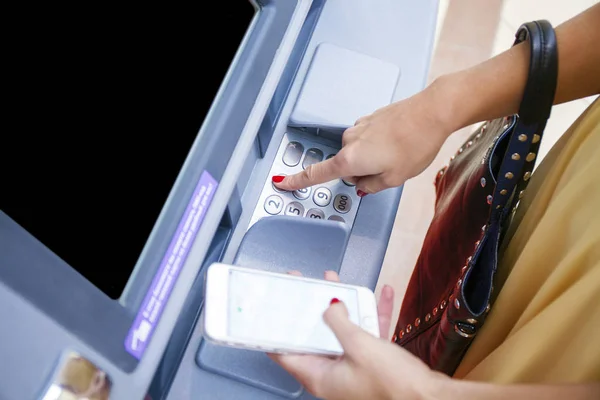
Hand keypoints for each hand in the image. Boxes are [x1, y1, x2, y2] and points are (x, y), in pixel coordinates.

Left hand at [269, 271, 443, 399]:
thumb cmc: (394, 386)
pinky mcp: (372, 364)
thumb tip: (330, 305)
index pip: (284, 352)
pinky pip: (368, 335)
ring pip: (342, 332)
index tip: (273, 307)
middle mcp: (332, 375)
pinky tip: (383, 295)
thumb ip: (339, 321)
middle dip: (312, 308)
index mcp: (319, 377)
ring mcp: (353, 369)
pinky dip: (373, 315)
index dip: (277, 328)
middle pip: (315, 336)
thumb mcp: (360, 346)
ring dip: (343, 306)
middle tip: (307, 287)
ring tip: (339, 283)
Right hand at [274, 88, 451, 194]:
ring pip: (359, 153)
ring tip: (399, 154)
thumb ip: (371, 186)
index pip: (316, 174)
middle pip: (346, 166)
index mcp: (349, 159)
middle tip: (389, 171)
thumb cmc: (415, 144)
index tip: (281, 182)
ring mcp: (359, 126)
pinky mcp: (370, 118)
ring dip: (373, 158)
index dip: (297, 180)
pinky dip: (380, 145)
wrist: (432, 112)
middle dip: (363, 173)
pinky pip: (368, 140)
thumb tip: (361, 186)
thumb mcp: (393, 179)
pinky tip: (399, 143)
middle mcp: (349, 140)